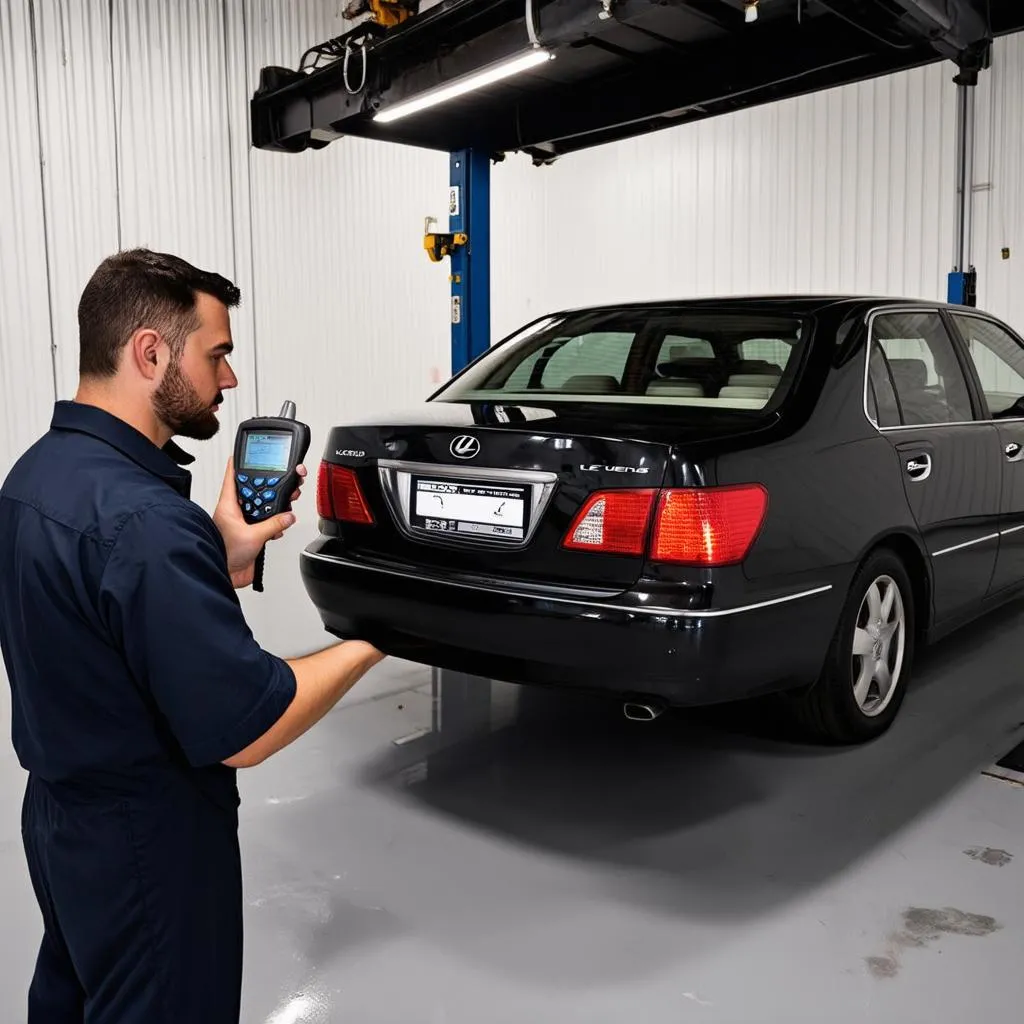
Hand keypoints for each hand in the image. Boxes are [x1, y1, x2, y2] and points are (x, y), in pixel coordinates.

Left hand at [213, 457, 306, 588]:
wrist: (223, 575)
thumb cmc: (222, 554)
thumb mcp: (251, 536)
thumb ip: (272, 524)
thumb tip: (287, 516)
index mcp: (229, 504)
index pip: (233, 476)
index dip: (239, 462)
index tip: (245, 450)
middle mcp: (236, 511)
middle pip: (255, 490)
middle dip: (271, 486)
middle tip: (285, 479)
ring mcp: (244, 523)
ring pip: (264, 507)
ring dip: (276, 509)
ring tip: (285, 507)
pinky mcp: (252, 536)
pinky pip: (268, 524)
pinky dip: (276, 524)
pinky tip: (278, 528)